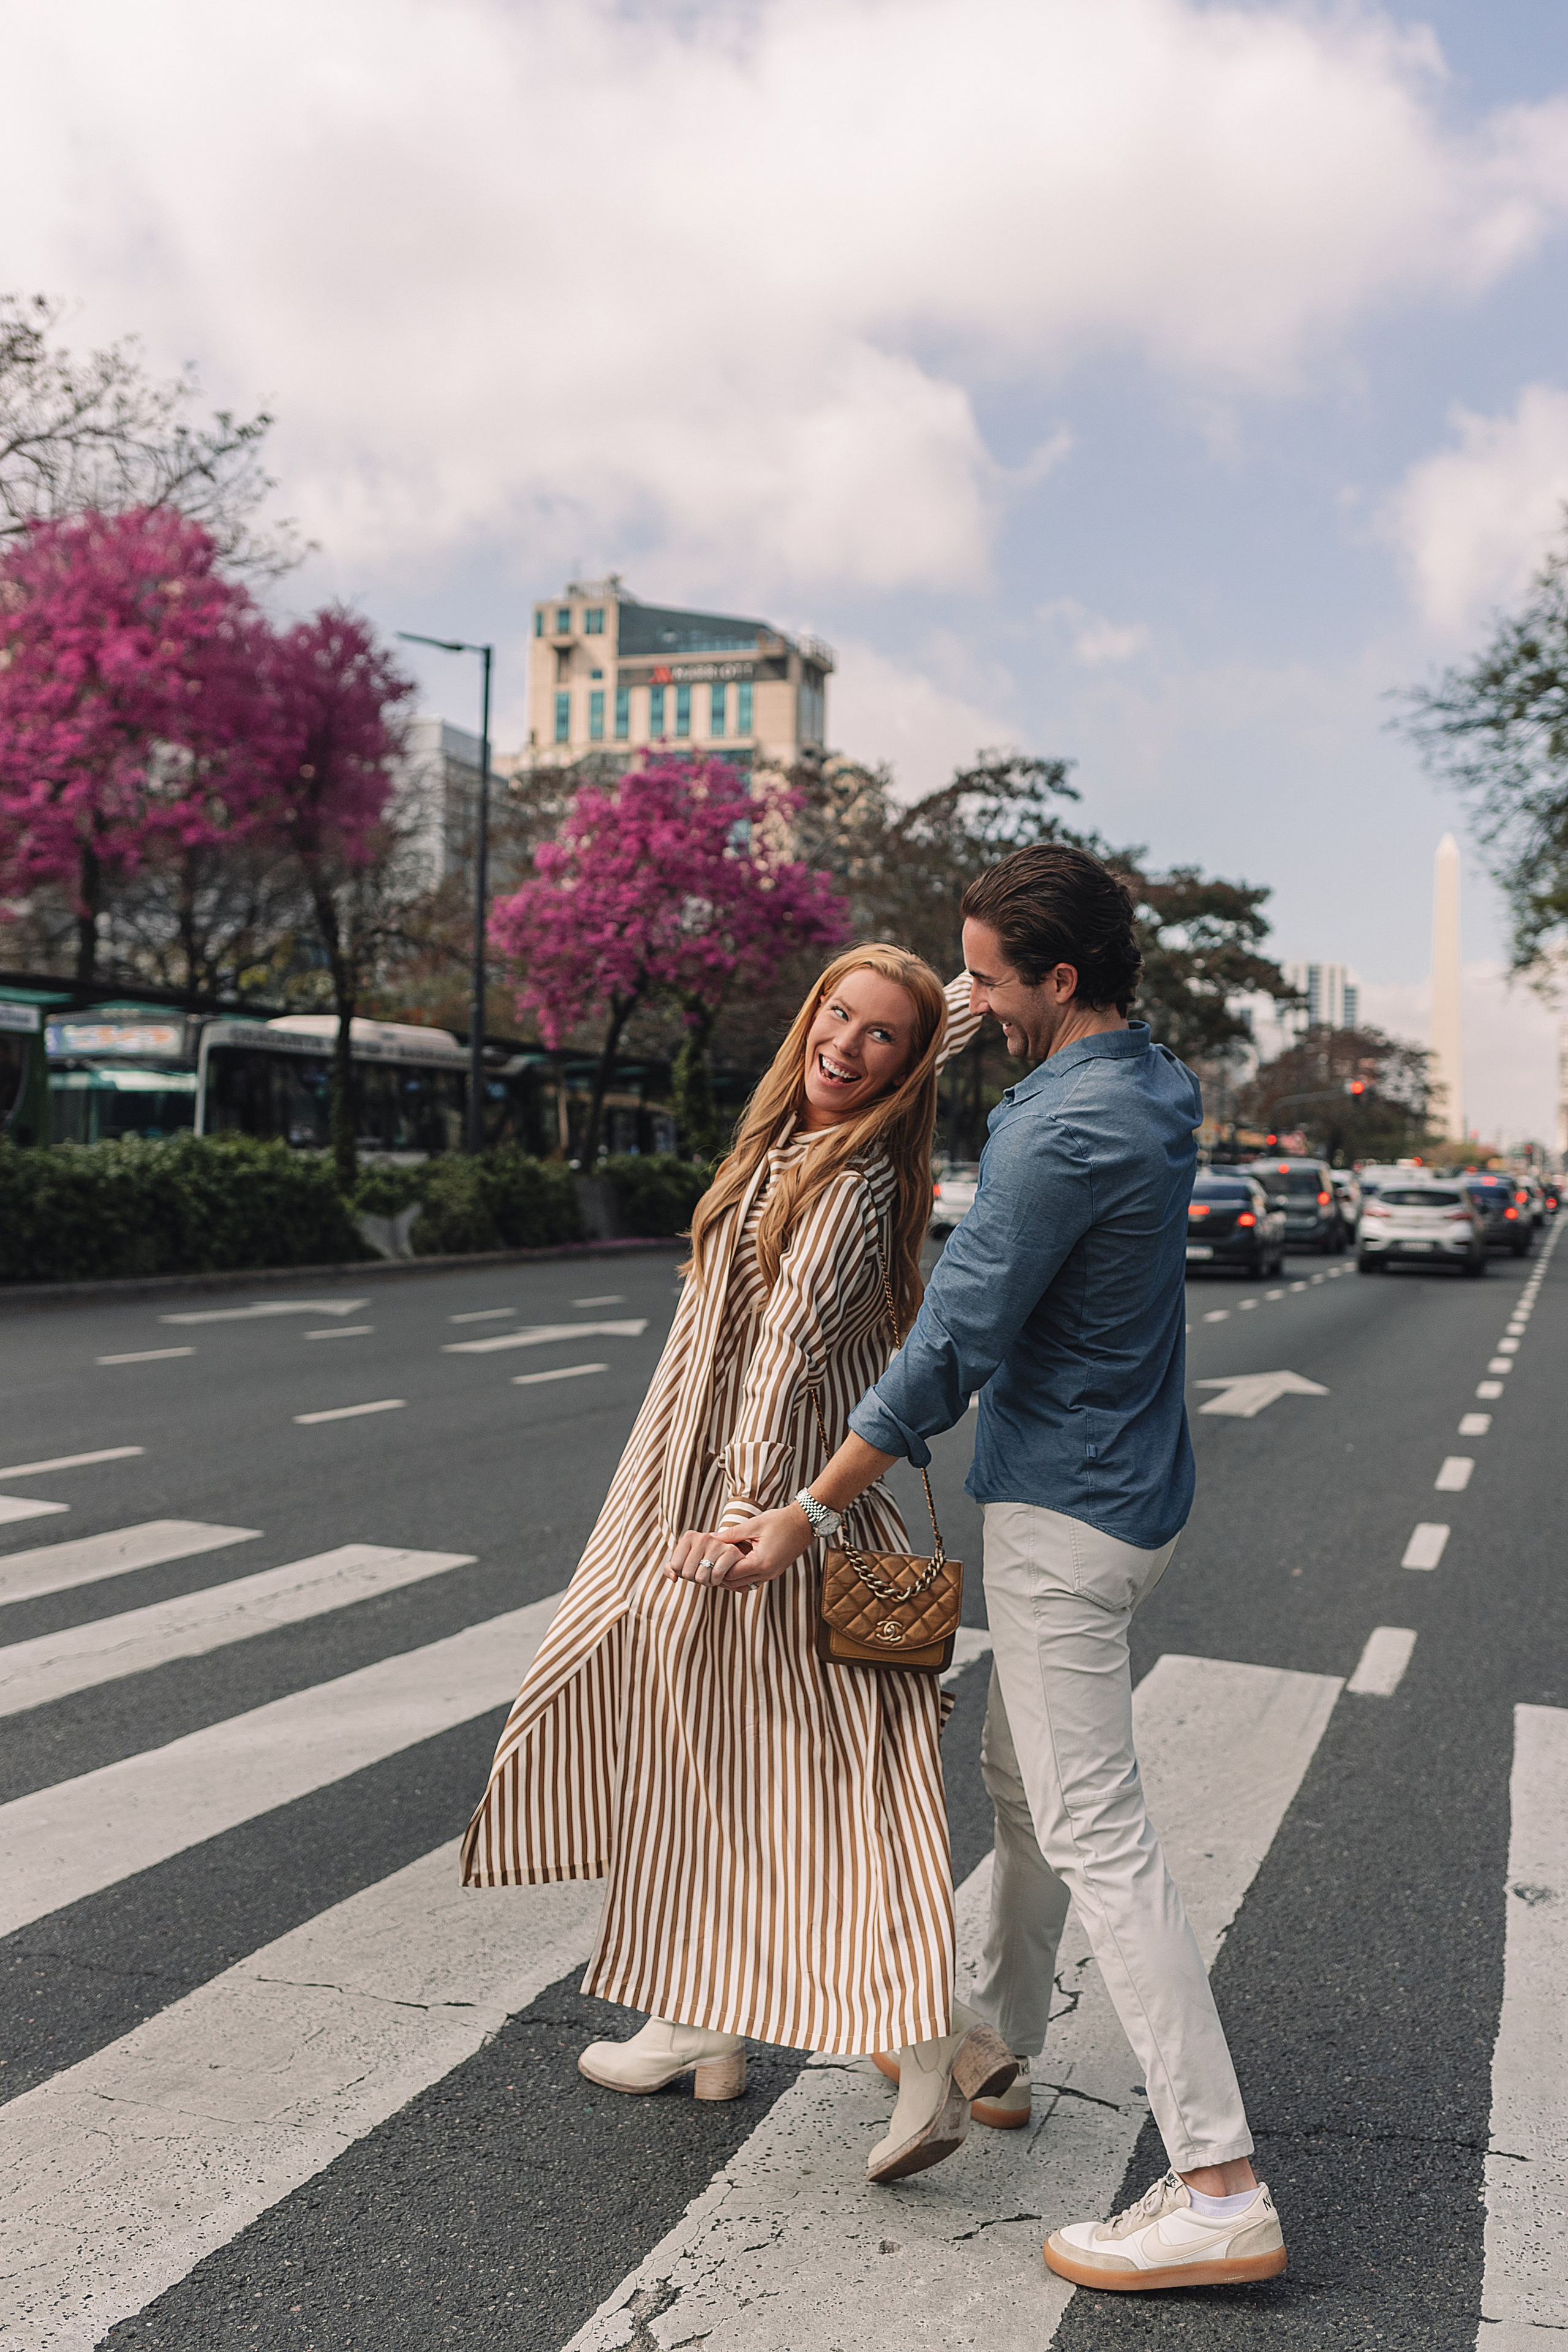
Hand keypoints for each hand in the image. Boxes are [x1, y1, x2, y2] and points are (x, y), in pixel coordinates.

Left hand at [666, 1504, 813, 1590]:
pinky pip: (753, 1580)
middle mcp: (767, 1573)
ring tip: (721, 1564)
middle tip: (710, 1564)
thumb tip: (711, 1538)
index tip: (709, 1559)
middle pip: (735, 1584)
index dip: (717, 1568)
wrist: (804, 1523)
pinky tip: (736, 1563)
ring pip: (744, 1585)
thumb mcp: (753, 1525)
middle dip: (721, 1575)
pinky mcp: (774, 1572)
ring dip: (732, 1577)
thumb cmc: (780, 1521)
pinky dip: (742, 1575)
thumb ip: (731, 1534)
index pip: (730, 1575)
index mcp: (761, 1563)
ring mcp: (771, 1574)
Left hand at [667, 1529, 751, 1588]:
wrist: (732, 1558)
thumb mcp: (685, 1562)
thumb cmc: (706, 1561)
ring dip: (707, 1582)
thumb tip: (673, 1577)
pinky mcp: (731, 1552)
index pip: (675, 1566)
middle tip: (704, 1573)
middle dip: (695, 1579)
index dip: (682, 1574)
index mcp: (689, 1536)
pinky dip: (718, 1581)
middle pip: (687, 1573)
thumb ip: (671, 1569)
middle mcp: (702, 1537)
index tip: (692, 1568)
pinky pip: (716, 1576)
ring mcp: (717, 1543)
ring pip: (701, 1577)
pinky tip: (722, 1574)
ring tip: (712, 1574)